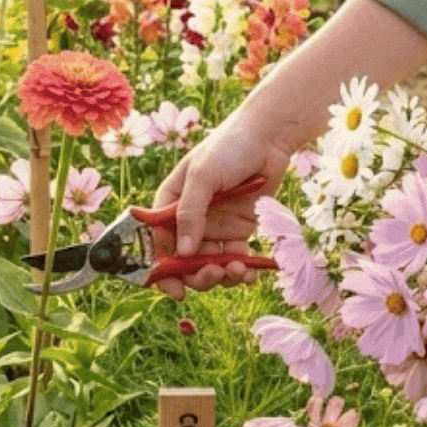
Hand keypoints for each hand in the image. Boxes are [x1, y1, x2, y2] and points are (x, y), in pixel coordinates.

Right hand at [148, 119, 292, 300]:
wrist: (269, 138)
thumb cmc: (228, 148)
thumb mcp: (202, 176)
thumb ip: (190, 214)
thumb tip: (182, 253)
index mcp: (171, 204)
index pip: (158, 243)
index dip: (162, 270)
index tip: (175, 289)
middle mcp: (190, 219)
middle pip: (184, 261)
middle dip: (197, 275)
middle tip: (214, 275)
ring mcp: (215, 227)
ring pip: (210, 265)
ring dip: (222, 275)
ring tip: (238, 269)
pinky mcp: (239, 231)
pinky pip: (235, 259)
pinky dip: (241, 270)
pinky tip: (250, 271)